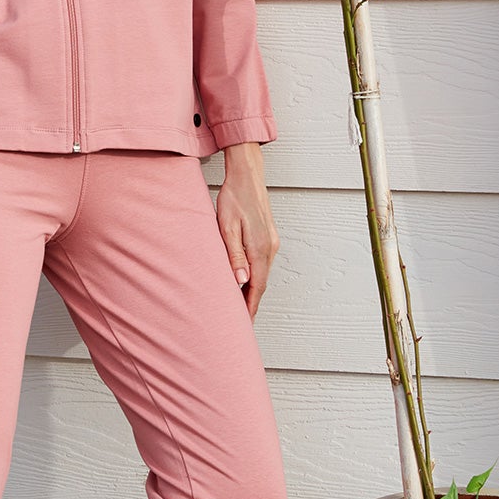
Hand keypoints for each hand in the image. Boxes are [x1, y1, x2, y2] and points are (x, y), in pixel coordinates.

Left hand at [214, 142, 278, 321]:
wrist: (247, 175)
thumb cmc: (234, 198)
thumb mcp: (227, 227)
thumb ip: (235, 255)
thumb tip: (241, 281)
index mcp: (260, 248)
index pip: (257, 286)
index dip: (250, 306)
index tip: (244, 323)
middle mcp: (270, 247)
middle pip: (262, 283)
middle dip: (251, 303)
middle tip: (240, 321)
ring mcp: (271, 242)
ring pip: (262, 274)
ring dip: (252, 290)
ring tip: (239, 305)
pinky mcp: (268, 237)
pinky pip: (262, 264)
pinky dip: (255, 276)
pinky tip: (245, 280)